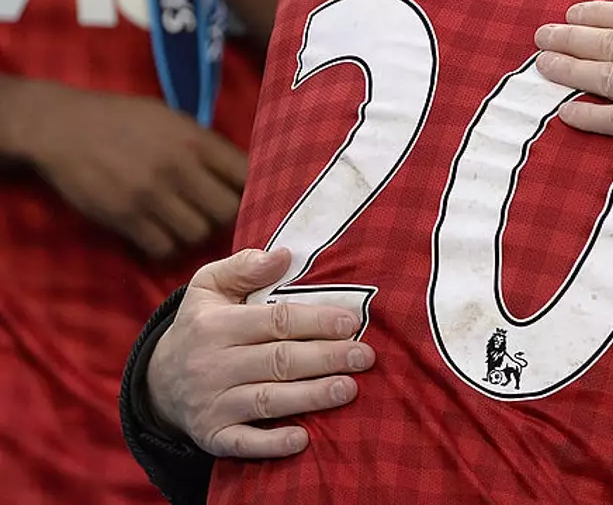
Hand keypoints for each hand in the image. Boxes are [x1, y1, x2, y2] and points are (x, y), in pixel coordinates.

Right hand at [13, 80, 246, 259]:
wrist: (62, 127)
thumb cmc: (122, 119)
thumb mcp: (173, 119)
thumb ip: (205, 145)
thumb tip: (240, 173)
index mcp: (196, 140)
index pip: (247, 175)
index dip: (254, 190)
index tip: (250, 196)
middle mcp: (179, 168)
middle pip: (227, 211)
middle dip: (227, 217)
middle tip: (216, 215)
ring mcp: (151, 195)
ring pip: (198, 234)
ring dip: (197, 235)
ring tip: (188, 225)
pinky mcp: (124, 218)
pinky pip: (162, 248)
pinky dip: (168, 248)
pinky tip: (164, 235)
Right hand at [148, 248, 375, 457]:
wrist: (159, 380)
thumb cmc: (202, 324)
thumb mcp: (208, 286)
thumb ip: (244, 266)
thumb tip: (282, 255)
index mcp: (214, 325)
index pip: (274, 321)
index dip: (315, 321)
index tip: (352, 322)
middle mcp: (211, 365)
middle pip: (278, 361)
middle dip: (326, 358)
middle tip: (365, 357)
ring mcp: (210, 404)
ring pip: (267, 400)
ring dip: (311, 397)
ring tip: (349, 389)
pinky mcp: (212, 436)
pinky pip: (243, 444)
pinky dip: (272, 444)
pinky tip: (304, 439)